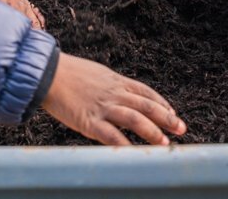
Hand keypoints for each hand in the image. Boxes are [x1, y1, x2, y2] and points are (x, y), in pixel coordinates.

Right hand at [41, 53, 185, 145]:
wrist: (46, 73)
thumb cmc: (67, 73)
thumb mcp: (95, 74)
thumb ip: (109, 85)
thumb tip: (119, 94)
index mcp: (115, 81)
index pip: (146, 92)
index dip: (162, 104)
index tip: (174, 114)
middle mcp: (114, 93)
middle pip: (147, 106)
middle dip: (167, 118)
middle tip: (181, 129)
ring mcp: (103, 107)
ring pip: (135, 119)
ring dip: (152, 132)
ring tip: (164, 144)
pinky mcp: (89, 121)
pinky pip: (111, 135)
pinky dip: (124, 145)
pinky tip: (134, 154)